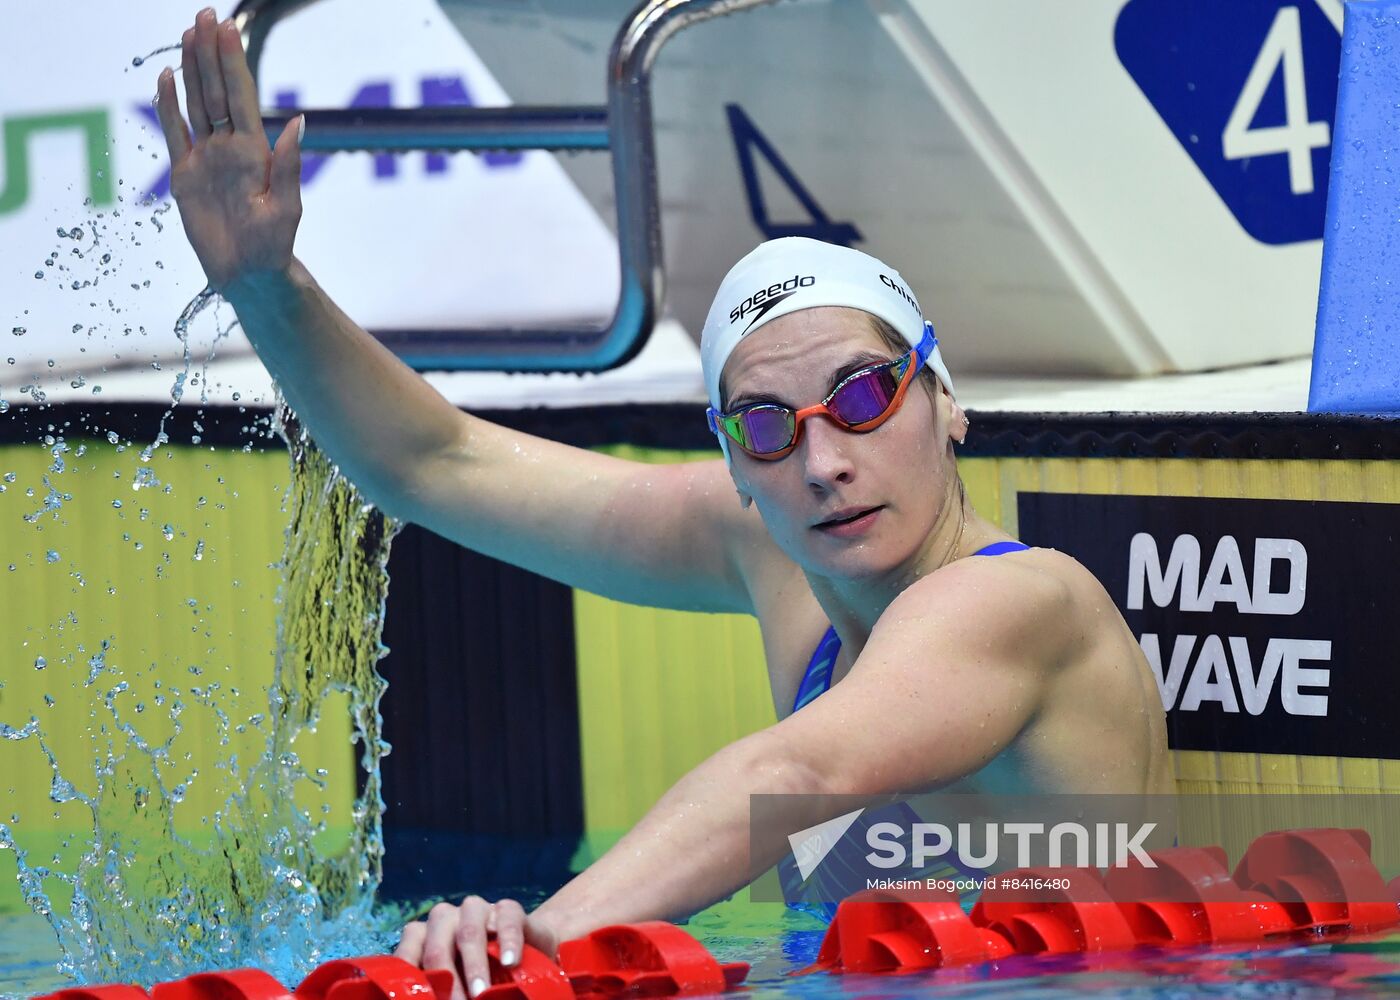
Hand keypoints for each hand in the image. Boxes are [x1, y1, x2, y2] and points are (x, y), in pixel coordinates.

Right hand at [153, 7, 302, 290]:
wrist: (250, 274)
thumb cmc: (274, 245)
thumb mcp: (286, 206)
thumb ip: (288, 164)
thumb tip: (298, 121)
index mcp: (254, 151)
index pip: (241, 96)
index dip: (232, 62)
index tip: (227, 28)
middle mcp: (229, 147)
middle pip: (216, 90)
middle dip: (211, 53)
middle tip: (205, 15)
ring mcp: (206, 158)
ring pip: (196, 104)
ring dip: (192, 69)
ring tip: (188, 34)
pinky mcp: (186, 174)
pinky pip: (175, 133)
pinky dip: (169, 106)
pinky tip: (167, 79)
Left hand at [395, 896, 565, 999]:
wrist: (526, 947)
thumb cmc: (481, 972)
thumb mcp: (456, 982)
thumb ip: (441, 988)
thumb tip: (428, 999)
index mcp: (424, 936)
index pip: (408, 956)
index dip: (414, 982)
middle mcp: (445, 919)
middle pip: (437, 949)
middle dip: (445, 982)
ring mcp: (476, 910)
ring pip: (469, 934)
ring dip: (474, 967)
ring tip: (480, 994)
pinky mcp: (508, 908)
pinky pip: (506, 921)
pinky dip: (508, 943)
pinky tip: (510, 963)